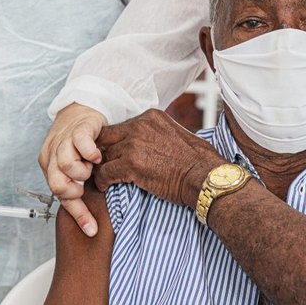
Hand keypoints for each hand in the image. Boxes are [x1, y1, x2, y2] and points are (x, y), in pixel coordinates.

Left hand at [39, 103, 106, 236]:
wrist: (82, 108)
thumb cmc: (80, 140)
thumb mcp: (76, 166)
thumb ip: (77, 186)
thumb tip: (90, 217)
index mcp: (49, 166)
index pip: (59, 196)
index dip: (77, 215)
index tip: (91, 229)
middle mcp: (52, 154)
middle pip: (56, 184)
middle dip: (74, 191)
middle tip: (86, 186)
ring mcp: (64, 140)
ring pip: (66, 166)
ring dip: (83, 171)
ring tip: (92, 167)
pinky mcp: (79, 128)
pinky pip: (81, 144)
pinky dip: (90, 153)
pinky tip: (97, 156)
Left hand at [95, 109, 226, 206]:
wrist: (204, 176)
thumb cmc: (197, 161)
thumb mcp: (177, 134)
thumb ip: (158, 133)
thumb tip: (150, 142)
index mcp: (151, 117)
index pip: (121, 126)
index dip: (115, 142)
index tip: (113, 154)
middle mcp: (140, 125)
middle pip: (107, 137)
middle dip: (102, 151)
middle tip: (101, 165)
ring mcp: (134, 144)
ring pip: (103, 155)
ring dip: (101, 167)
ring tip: (102, 178)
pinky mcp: (130, 164)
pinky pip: (105, 172)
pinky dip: (102, 181)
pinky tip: (104, 187)